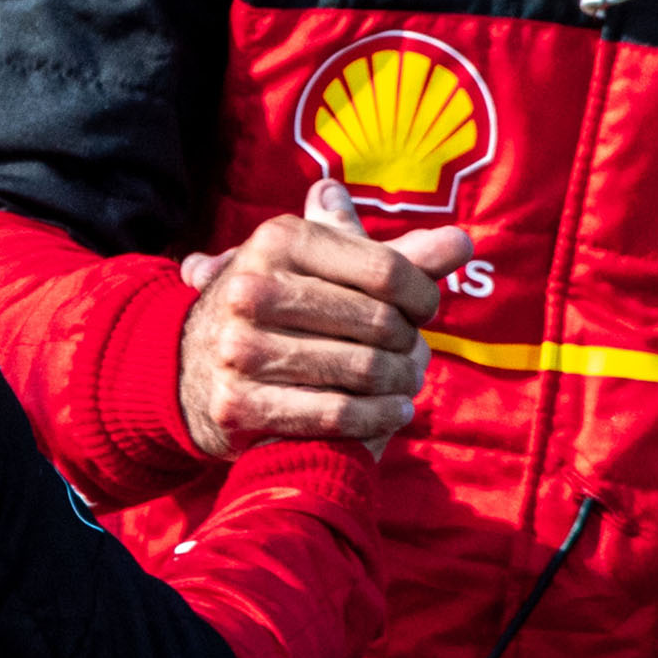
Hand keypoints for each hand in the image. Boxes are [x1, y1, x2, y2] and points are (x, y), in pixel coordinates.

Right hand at [173, 181, 472, 456]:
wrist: (193, 369)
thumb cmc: (284, 309)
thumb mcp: (328, 269)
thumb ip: (397, 258)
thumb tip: (464, 243)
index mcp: (278, 240)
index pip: (385, 269)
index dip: (422, 294)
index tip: (426, 310)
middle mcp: (251, 288)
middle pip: (378, 322)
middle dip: (408, 343)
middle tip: (412, 353)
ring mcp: (238, 348)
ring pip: (362, 369)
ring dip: (400, 382)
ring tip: (406, 383)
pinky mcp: (238, 403)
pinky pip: (338, 415)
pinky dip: (379, 417)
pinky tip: (395, 411)